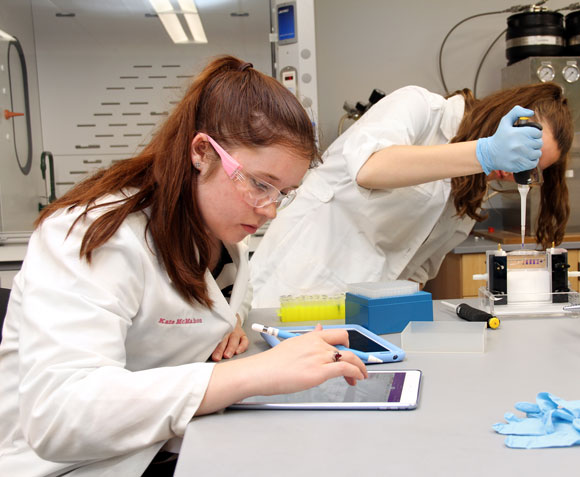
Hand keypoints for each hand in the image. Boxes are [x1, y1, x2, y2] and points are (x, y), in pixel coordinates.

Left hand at [211, 315, 248, 360]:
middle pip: (223, 339)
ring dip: (230, 348)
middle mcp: (228, 330)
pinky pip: (244, 341)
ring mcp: (236, 332)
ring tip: (227, 356)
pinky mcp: (243, 335)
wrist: (231, 319)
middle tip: (216, 357)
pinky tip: (237, 352)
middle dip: (220, 349)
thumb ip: (209, 338)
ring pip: (234, 339)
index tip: (209, 353)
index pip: (215, 337)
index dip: (212, 345)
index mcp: (218, 329)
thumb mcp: (214, 330)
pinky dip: (242, 346)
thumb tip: (202, 350)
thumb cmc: (220, 329)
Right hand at [249, 324, 368, 395]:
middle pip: (346, 345)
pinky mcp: (319, 372)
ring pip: (350, 357)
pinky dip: (356, 372)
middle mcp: (317, 344)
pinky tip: (357, 378)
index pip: (337, 334)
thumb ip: (309, 337)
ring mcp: (319, 357)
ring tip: (361, 375)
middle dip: (356, 357)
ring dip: (360, 367)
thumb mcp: (293, 343)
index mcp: (310, 337)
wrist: (261, 372)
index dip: (347, 343)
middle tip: (358, 366)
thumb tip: (319, 329)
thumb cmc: (272, 363)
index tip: (350, 351)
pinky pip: (345, 369)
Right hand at [475, 105, 542, 174]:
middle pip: (539, 143)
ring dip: (534, 152)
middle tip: (527, 144)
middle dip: (534, 143)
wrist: (488, 154)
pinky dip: (532, 161)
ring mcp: (518, 156)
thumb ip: (517, 111)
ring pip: (537, 153)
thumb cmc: (499, 137)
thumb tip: (531, 113)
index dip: (535, 134)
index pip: (538, 133)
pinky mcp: (518, 165)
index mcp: (517, 133)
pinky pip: (534, 163)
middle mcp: (518, 145)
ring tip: (527, 151)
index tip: (529, 136)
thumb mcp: (505, 121)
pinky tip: (526, 158)